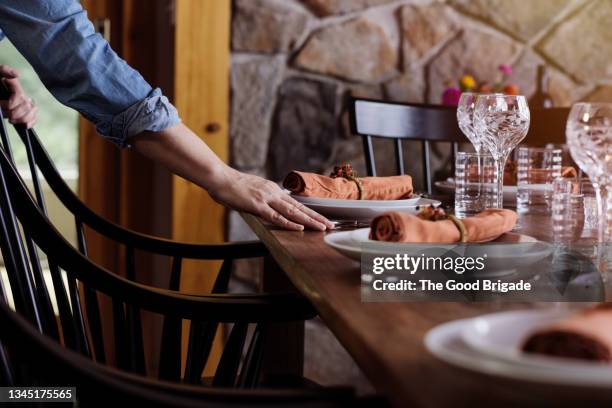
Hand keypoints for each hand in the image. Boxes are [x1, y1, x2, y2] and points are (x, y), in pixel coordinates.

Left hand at [0, 65, 37, 128]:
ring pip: (32, 112)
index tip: (1, 104)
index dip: (11, 104)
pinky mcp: (29, 111)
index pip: (19, 97)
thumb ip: (5, 70)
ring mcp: (27, 103)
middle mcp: (24, 94)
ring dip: (21, 119)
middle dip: (14, 113)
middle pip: (26, 106)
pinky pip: (35, 117)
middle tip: (5, 114)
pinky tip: (24, 125)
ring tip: (11, 120)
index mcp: (16, 85)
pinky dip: (31, 122)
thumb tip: (17, 74)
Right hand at [208, 167, 333, 230]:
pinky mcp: (257, 205)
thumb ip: (262, 198)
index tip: (322, 218)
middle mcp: (273, 192)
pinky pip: (276, 216)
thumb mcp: (252, 190)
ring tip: (322, 227)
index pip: (295, 203)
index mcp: (272, 189)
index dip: (310, 211)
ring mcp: (266, 198)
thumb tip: (268, 206)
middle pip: (299, 207)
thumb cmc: (231, 186)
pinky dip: (289, 223)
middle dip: (316, 217)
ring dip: (309, 221)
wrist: (219, 177)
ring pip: (292, 212)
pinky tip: (299, 227)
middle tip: (330, 225)